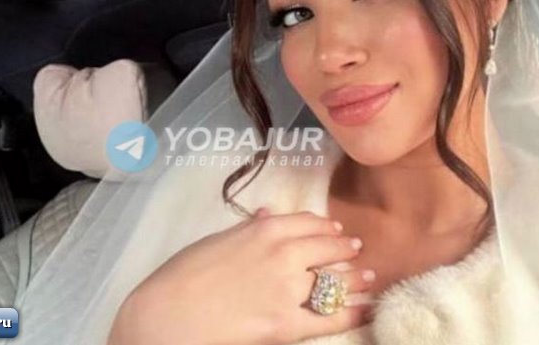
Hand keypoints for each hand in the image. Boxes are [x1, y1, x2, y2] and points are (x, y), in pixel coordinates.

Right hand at [108, 208, 374, 344]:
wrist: (170, 315)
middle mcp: (286, 254)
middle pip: (328, 247)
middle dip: (345, 248)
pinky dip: (354, 312)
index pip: (308, 222)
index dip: (325, 225)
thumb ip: (248, 228)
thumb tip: (266, 214)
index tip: (334, 228)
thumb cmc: (184, 274)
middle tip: (357, 249)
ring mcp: (290, 290)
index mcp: (266, 229)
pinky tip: (366, 309)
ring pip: (336, 280)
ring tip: (369, 277)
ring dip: (356, 278)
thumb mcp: (217, 240)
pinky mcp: (289, 325)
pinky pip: (332, 317)